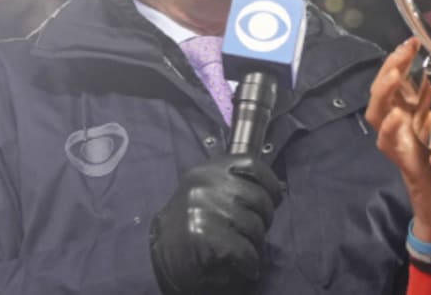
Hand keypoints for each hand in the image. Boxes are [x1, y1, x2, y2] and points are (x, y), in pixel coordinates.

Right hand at [149, 154, 282, 294]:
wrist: (151, 258)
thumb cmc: (187, 224)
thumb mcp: (208, 191)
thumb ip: (236, 183)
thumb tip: (278, 189)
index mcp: (208, 169)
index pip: (253, 165)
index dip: (270, 184)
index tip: (274, 199)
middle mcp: (205, 184)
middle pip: (258, 199)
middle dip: (264, 219)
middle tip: (254, 233)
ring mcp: (204, 209)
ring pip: (254, 225)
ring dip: (256, 243)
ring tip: (246, 249)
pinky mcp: (204, 236)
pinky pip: (244, 249)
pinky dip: (250, 261)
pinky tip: (247, 266)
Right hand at [366, 38, 430, 241]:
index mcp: (414, 111)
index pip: (400, 78)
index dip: (402, 58)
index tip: (415, 39)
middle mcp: (401, 123)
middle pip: (384, 89)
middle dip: (391, 66)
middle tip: (405, 49)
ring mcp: (398, 141)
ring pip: (377, 112)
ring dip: (383, 91)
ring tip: (392, 75)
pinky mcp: (402, 161)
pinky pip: (388, 144)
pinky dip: (390, 129)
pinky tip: (396, 117)